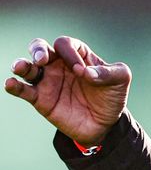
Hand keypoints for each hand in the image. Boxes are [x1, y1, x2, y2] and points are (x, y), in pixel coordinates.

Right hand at [4, 36, 130, 145]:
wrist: (105, 124)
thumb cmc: (112, 96)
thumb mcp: (120, 78)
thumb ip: (108, 72)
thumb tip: (85, 73)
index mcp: (78, 55)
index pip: (66, 44)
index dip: (71, 53)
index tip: (80, 71)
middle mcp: (59, 65)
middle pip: (40, 48)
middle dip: (38, 49)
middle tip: (43, 59)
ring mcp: (48, 82)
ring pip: (27, 67)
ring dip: (22, 65)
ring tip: (20, 67)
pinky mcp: (41, 100)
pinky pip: (23, 90)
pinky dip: (15, 86)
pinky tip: (10, 83)